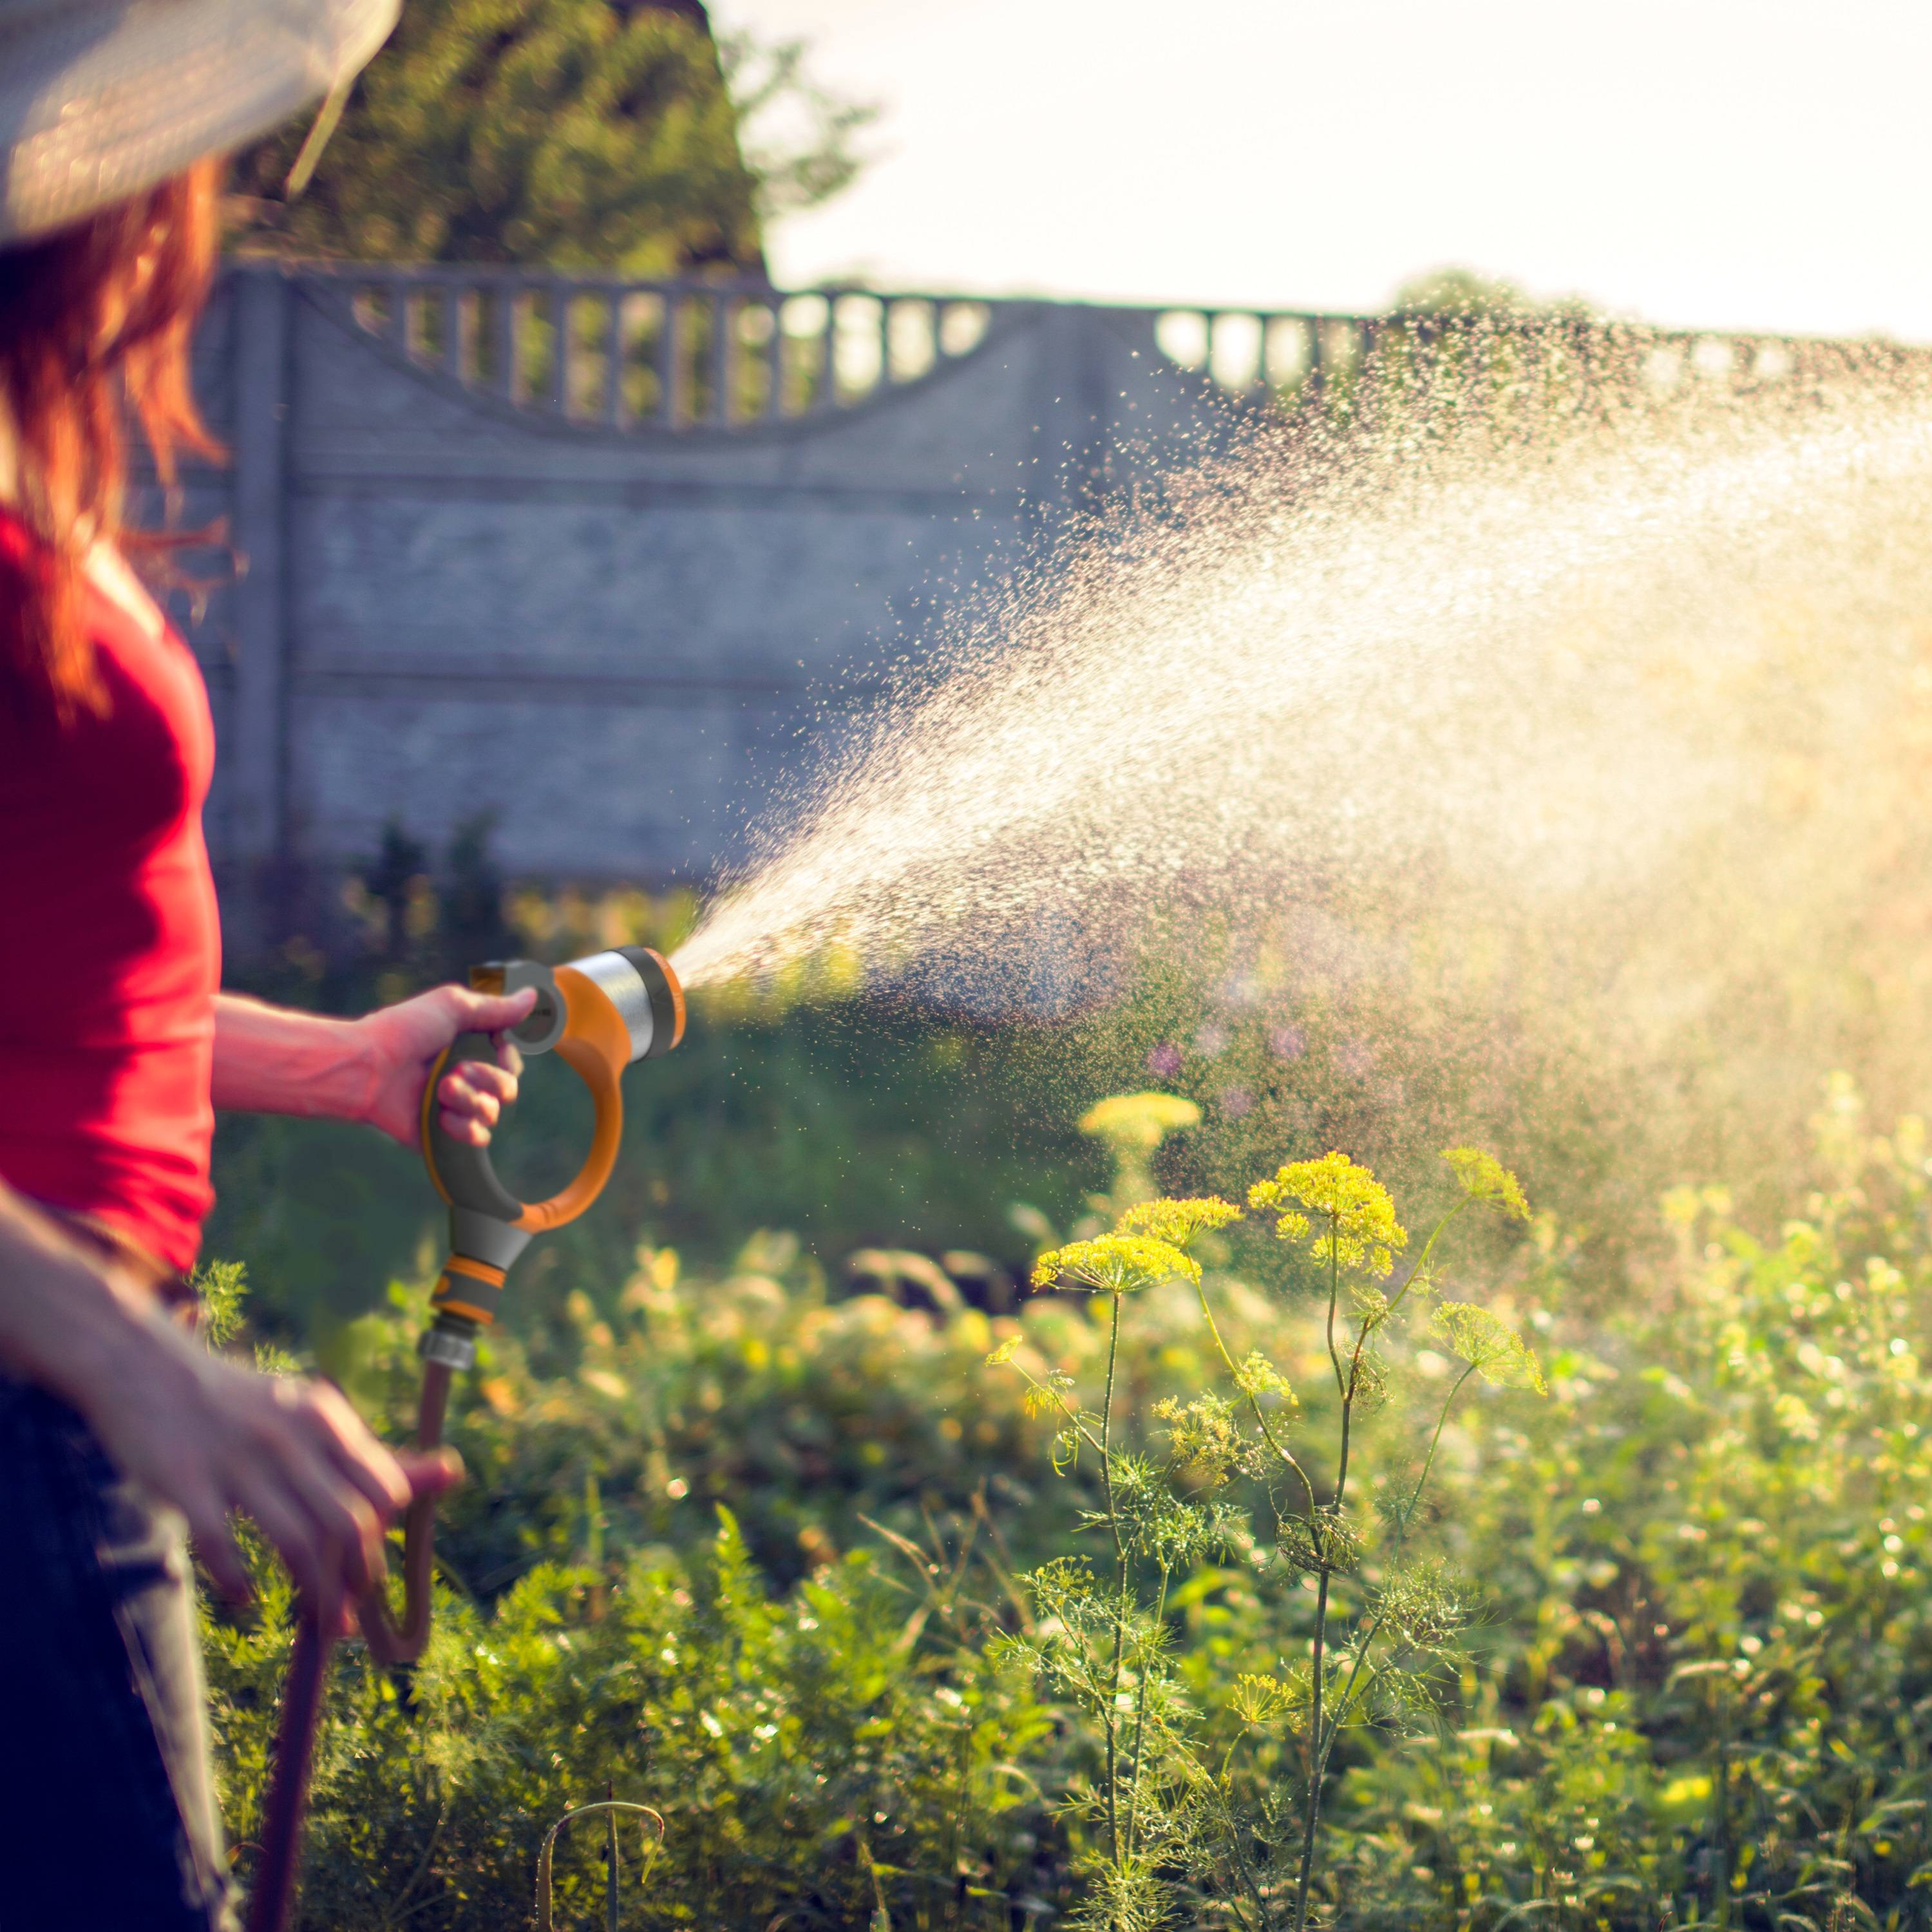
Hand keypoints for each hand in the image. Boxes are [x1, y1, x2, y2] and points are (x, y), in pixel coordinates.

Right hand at [79, 1312, 461, 1635]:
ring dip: (314, 1593)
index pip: (381, 1491)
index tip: (368, 1574)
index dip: (381, 1540)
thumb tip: (451, 1473)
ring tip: (318, 1619)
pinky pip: (222, 1546)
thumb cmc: (242, 1405)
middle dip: (355, 1578)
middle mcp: (289, 1436)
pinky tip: (246, 1597)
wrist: (146, 1368)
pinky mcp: (186, 1481)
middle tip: (347, 1613)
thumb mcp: (312, 1416)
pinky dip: (239, 1581)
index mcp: (325, 1418)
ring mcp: (238, 1459)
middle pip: (346, 1523)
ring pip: (296, 1541)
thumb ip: (371, 1454)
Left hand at [354, 984, 536, 1149]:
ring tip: (441, 1090)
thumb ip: (496, 1008)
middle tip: (457, 1070)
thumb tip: (534, 996)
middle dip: (489, 1079)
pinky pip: (476, 1138)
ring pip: (493, 1113)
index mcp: (467, 1048)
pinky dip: (463, 1127)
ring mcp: (453, 1107)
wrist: (365, 1069)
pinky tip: (441, 1116)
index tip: (498, 1050)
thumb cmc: (403, 1031)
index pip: (511, 1060)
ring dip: (471, 1100)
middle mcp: (464, 1078)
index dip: (509, 1058)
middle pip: (509, 1088)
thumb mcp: (452, 1006)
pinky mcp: (441, 1133)